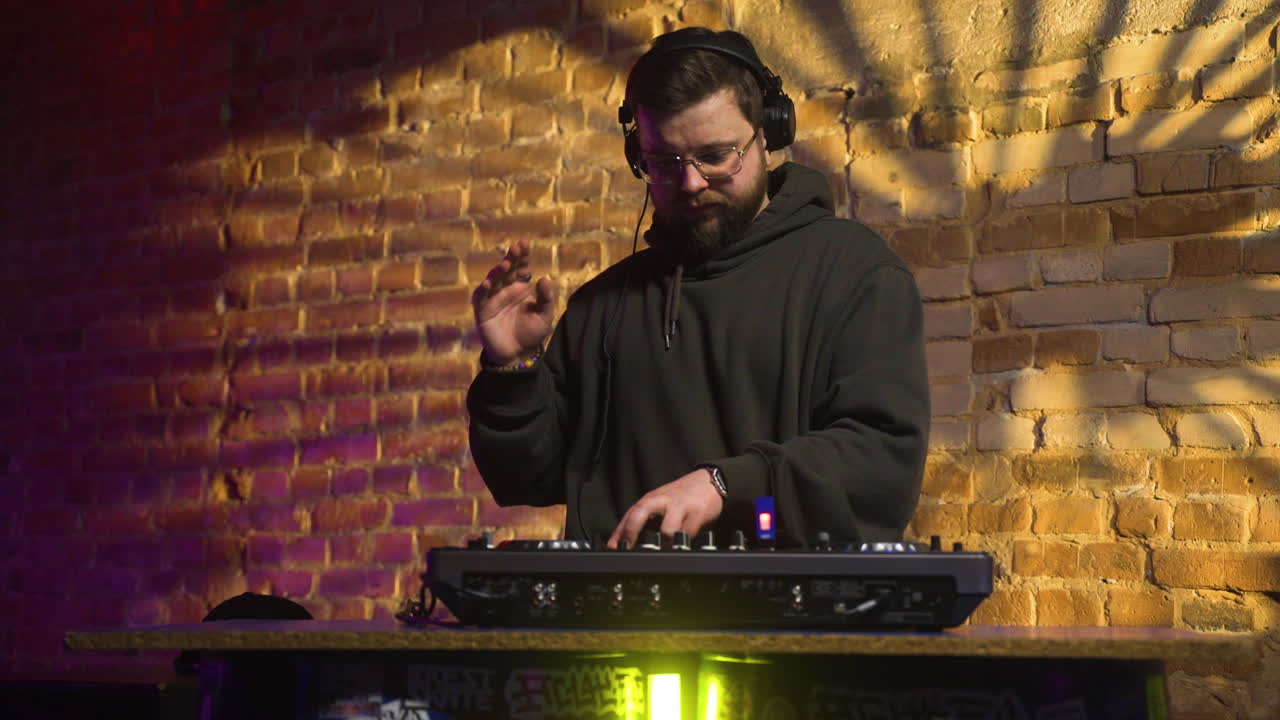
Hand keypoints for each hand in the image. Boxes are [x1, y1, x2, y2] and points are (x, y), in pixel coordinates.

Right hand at [471, 239, 555, 364]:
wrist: (517, 354)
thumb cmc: (531, 334)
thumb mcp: (545, 316)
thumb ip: (546, 299)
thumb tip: (544, 279)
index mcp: (521, 288)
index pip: (522, 268)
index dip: (523, 256)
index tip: (525, 244)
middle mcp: (506, 289)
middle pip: (507, 270)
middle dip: (511, 258)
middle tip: (516, 248)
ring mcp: (493, 298)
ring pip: (493, 280)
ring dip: (498, 271)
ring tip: (506, 263)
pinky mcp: (482, 310)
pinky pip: (480, 297)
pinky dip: (483, 289)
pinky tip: (488, 283)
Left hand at [607, 469, 723, 547]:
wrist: (708, 482)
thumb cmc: (680, 497)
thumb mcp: (658, 504)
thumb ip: (643, 521)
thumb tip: (623, 542)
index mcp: (650, 500)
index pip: (629, 515)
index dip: (619, 533)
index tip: (613, 548)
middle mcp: (661, 501)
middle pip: (640, 513)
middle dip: (631, 532)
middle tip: (629, 550)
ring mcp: (679, 507)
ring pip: (666, 529)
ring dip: (663, 544)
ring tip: (663, 552)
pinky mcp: (697, 514)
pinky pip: (687, 534)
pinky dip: (683, 543)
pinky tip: (682, 545)